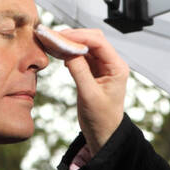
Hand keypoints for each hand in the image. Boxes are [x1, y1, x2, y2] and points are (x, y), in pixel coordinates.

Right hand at [52, 26, 128, 152]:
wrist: (103, 133)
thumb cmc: (102, 119)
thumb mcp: (89, 95)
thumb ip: (79, 71)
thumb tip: (68, 51)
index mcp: (117, 67)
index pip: (98, 42)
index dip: (79, 36)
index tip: (60, 36)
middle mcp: (111, 63)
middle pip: (92, 39)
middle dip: (73, 36)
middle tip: (53, 37)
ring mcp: (102, 66)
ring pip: (85, 46)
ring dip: (69, 43)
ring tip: (52, 42)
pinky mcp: (92, 71)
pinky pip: (80, 55)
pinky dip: (69, 52)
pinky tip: (58, 53)